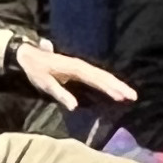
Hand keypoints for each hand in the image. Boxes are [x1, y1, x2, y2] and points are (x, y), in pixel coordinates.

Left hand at [16, 42, 132, 108]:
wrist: (28, 55)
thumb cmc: (36, 70)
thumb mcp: (45, 83)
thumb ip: (60, 94)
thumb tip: (75, 106)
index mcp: (75, 68)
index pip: (97, 79)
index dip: (110, 88)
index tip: (122, 96)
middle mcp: (81, 66)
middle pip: (104, 76)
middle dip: (119, 86)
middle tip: (133, 97)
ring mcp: (81, 66)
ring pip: (102, 75)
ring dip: (116, 84)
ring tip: (129, 95)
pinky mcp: (79, 69)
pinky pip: (97, 76)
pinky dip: (108, 82)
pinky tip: (115, 89)